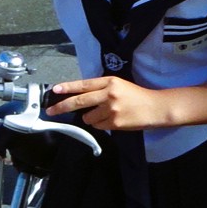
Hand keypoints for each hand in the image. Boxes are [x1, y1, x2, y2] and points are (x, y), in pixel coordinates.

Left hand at [46, 76, 170, 130]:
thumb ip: (101, 90)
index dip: (68, 87)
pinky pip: (98, 126)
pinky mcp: (114, 122)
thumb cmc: (137, 96)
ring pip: (88, 117)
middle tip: (51, 111)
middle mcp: (108, 93)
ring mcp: (111, 109)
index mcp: (109, 81)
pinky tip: (114, 120)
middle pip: (79, 101)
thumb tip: (81, 99)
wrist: (155, 108)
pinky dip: (102, 124)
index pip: (84, 84)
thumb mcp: (119, 86)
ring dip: (91, 118)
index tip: (55, 90)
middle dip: (62, 106)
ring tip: (106, 114)